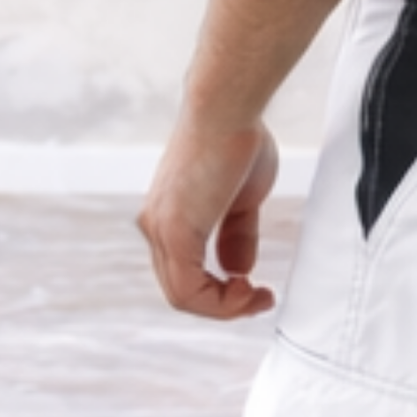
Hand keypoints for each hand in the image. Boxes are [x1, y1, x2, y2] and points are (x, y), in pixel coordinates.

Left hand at [138, 117, 282, 321]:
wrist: (228, 109)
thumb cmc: (237, 140)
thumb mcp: (242, 201)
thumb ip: (237, 236)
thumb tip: (238, 270)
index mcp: (168, 218)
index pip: (183, 276)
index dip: (219, 293)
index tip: (254, 288)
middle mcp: (155, 226)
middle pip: (181, 291)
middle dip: (225, 305)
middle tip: (261, 299)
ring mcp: (160, 229)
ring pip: (182, 296)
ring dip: (225, 307)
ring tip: (257, 296)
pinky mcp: (174, 230)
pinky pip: (187, 289)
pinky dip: (219, 302)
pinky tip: (247, 289)